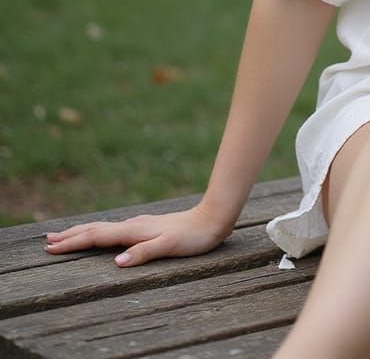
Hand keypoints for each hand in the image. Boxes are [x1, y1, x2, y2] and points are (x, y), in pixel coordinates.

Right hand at [42, 203, 231, 266]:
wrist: (213, 218)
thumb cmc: (193, 236)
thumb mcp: (170, 246)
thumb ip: (144, 253)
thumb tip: (116, 262)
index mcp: (134, 230)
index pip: (97, 237)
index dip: (73, 243)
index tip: (50, 248)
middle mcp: (134, 225)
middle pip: (96, 229)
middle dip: (71, 235)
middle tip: (47, 240)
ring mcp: (140, 224)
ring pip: (104, 228)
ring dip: (83, 231)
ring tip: (66, 235)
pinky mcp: (148, 226)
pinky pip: (115, 229)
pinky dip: (100, 231)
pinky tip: (103, 233)